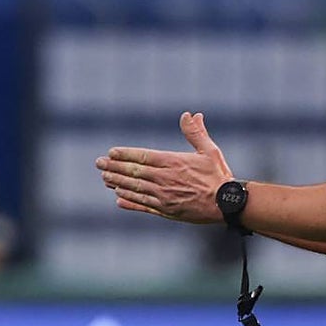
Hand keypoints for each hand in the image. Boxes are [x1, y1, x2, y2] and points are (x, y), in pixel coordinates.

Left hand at [95, 112, 233, 223]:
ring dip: (118, 183)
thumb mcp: (209, 150)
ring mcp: (163, 197)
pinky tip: (119, 199)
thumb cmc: (218, 175)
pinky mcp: (166, 211)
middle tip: (98, 164)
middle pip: (134, 172)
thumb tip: (191, 114)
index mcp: (173, 163)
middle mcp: (164, 180)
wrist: (226, 204)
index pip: (143, 157)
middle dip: (114, 168)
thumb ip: (196, 133)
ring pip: (135, 189)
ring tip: (104, 179)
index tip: (111, 152)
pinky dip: (130, 202)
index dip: (125, 155)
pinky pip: (143, 206)